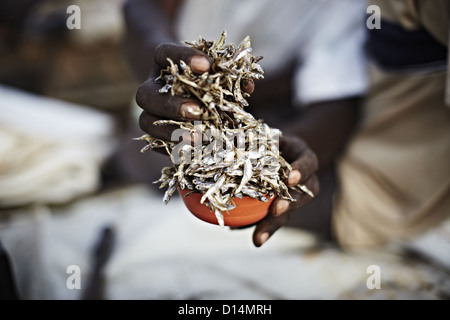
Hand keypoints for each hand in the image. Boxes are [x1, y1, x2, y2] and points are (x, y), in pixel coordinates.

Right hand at [136, 43, 253, 142]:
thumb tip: (248, 86)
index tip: (207, 65)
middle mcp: (151, 87)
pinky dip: (174, 147)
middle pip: (145, 94)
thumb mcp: (214, 68)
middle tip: (197, 111)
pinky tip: (194, 150)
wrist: (184, 87)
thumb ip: (229, 74)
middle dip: (172, 104)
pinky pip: (156, 143)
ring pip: (145, 121)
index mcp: (162, 63)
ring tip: (197, 137)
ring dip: (171, 131)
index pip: (164, 53)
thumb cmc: (204, 75)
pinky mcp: (154, 134)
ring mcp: (149, 112)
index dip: (183, 58)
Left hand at [252, 134, 318, 246]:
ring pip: (288, 213)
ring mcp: (296, 197)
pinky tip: (254, 240)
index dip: (300, 171)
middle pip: (300, 196)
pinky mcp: (287, 208)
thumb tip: (210, 140)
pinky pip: (277, 220)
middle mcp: (306, 181)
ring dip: (272, 225)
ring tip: (259, 237)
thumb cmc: (277, 142)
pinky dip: (265, 229)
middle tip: (276, 210)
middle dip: (287, 204)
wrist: (288, 152)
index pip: (307, 163)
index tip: (291, 178)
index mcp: (306, 159)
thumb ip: (254, 140)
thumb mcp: (273, 136)